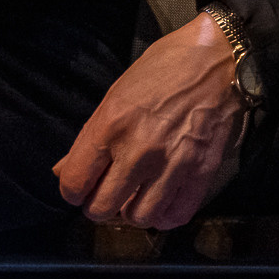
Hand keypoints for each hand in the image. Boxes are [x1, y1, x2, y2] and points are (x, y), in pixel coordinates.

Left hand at [53, 12, 248, 228]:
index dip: (72, 191)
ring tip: (134, 198)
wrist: (215, 61)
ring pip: (139, 218)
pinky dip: (164, 216)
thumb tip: (62, 170)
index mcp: (110, 124)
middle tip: (105, 196)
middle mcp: (138, 149)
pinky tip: (160, 202)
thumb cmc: (161, 70)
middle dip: (98, 206)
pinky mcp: (201, 172)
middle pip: (102, 207)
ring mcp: (172, 163)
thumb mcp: (115, 94)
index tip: (80, 188)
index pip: (74, 182)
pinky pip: (176, 215)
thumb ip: (89, 136)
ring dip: (132, 213)